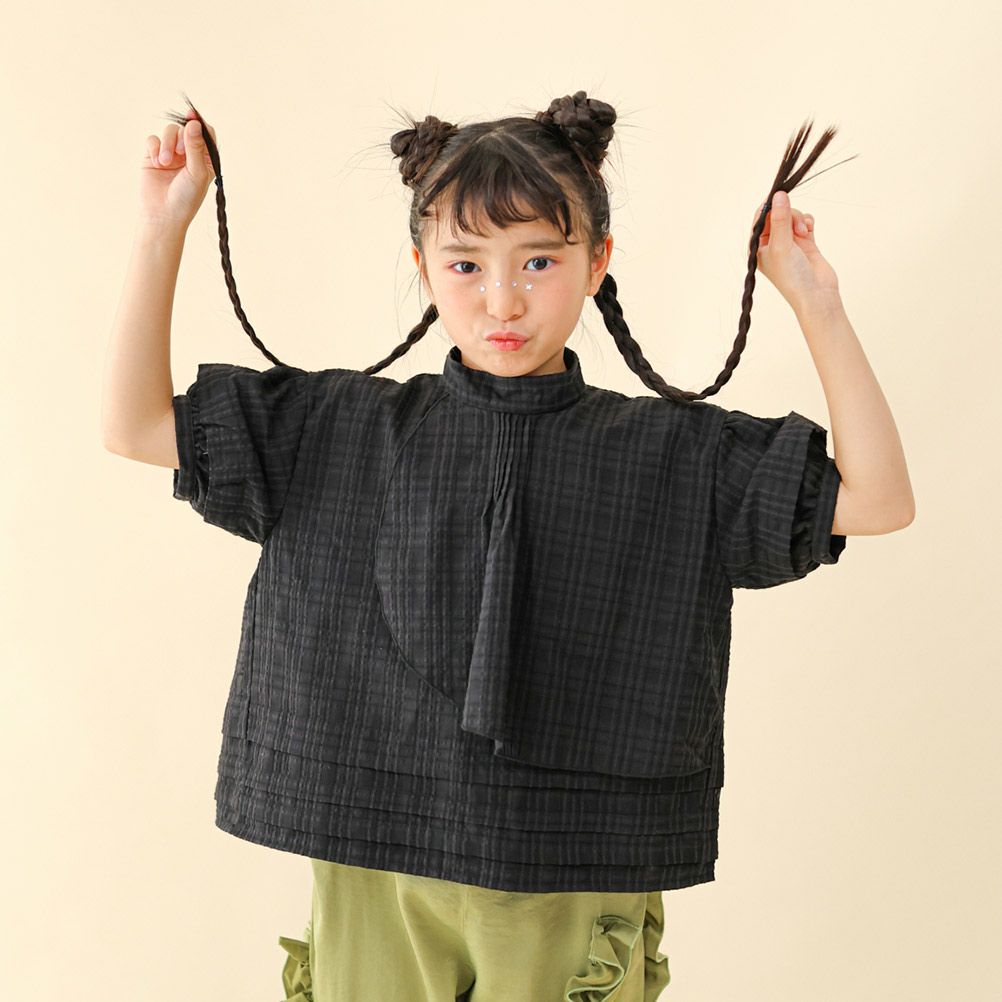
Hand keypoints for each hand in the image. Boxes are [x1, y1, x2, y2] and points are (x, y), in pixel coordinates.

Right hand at [138, 110, 217, 229]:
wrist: (163, 215)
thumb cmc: (186, 198)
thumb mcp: (196, 173)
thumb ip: (196, 147)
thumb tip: (194, 123)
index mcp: (205, 158)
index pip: (206, 133)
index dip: (200, 123)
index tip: (193, 118)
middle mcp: (189, 154)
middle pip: (185, 129)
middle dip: (180, 137)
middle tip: (178, 152)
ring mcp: (171, 154)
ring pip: (169, 131)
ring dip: (166, 144)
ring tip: (164, 162)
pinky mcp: (153, 156)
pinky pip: (153, 140)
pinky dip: (154, 148)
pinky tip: (156, 162)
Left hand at [754, 190, 839, 312]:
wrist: (816, 294)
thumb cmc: (792, 277)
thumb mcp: (781, 245)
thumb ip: (780, 219)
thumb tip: (778, 195)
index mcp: (758, 247)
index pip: (760, 218)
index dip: (770, 206)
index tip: (780, 196)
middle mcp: (772, 243)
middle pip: (778, 214)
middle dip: (789, 215)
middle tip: (796, 227)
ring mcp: (789, 242)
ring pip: (792, 216)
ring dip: (799, 220)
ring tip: (804, 233)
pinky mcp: (804, 242)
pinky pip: (804, 222)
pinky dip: (807, 222)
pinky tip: (809, 229)